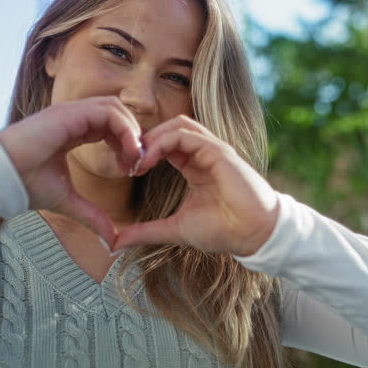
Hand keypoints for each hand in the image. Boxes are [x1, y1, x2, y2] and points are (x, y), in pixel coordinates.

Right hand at [0, 96, 141, 244]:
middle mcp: (73, 116)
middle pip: (117, 114)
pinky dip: (125, 129)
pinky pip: (109, 112)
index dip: (125, 144)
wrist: (0, 177)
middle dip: (133, 136)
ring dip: (132, 132)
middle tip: (138, 164)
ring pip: (116, 108)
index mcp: (72, 130)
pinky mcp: (69, 113)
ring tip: (135, 159)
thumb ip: (92, 215)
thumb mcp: (67, 201)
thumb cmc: (25, 184)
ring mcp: (71, 111)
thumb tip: (111, 239)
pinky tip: (128, 152)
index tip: (131, 170)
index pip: (109, 125)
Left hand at [110, 115, 279, 256]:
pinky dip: (162, 142)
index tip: (126, 170)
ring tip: (136, 159)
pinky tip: (148, 160)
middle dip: (144, 140)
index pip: (165, 144)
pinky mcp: (219, 151)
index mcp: (194, 166)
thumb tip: (115, 242)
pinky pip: (185, 135)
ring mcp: (212, 149)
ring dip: (152, 138)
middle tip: (126, 160)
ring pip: (176, 125)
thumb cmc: (222, 231)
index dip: (143, 151)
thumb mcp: (174, 229)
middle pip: (168, 128)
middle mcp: (203, 153)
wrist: (252, 235)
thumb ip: (146, 232)